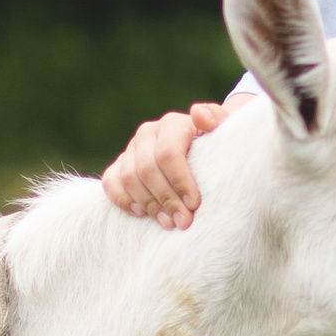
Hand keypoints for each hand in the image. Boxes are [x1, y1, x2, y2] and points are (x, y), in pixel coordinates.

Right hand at [102, 101, 225, 228]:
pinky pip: (110, 181)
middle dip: (165, 198)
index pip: (168, 153)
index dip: (179, 181)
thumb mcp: (224, 131)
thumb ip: (217, 120)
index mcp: (173, 124)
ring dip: (148, 204)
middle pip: (147, 169)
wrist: (203, 146)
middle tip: (182, 221)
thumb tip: (198, 113)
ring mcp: (131, 148)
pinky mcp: (120, 164)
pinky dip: (122, 199)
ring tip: (168, 223)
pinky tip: (140, 213)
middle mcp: (148, 133)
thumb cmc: (217, 143)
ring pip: (129, 178)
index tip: (194, 204)